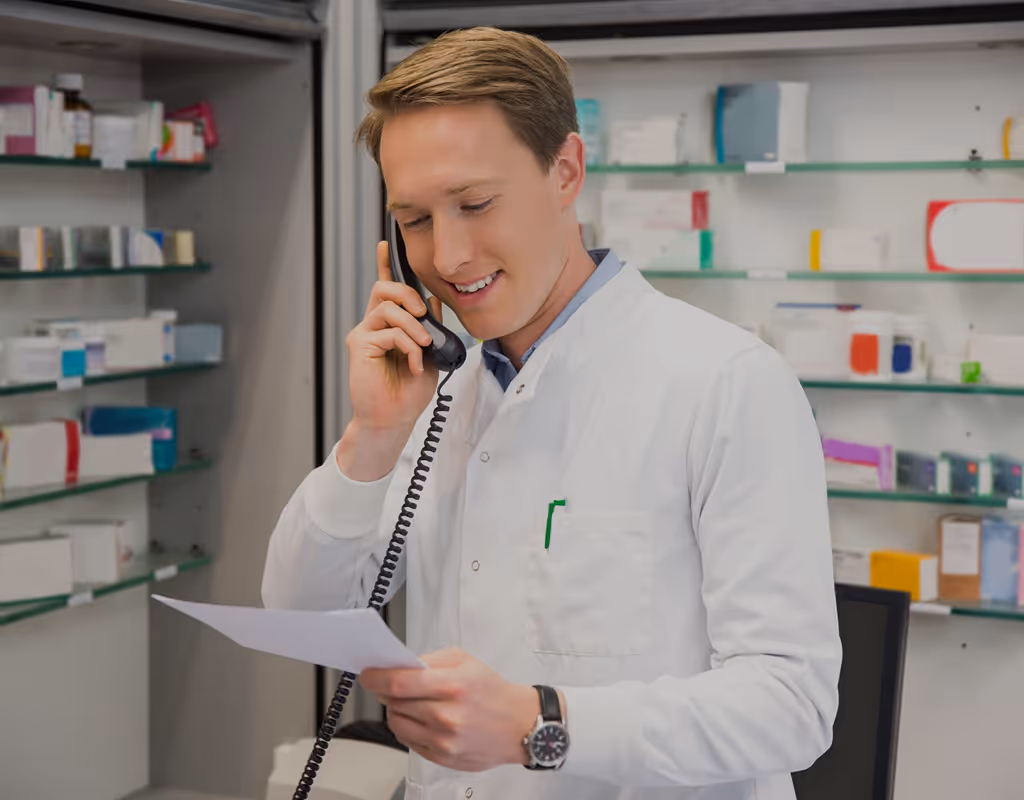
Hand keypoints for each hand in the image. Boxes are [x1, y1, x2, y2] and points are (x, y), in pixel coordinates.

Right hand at [338, 240, 444, 480]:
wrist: (394, 419)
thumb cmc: (409, 392)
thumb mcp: (430, 352)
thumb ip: (430, 326)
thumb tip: (433, 300)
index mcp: (390, 324)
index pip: (386, 288)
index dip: (386, 264)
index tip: (387, 244)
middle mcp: (373, 325)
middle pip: (384, 287)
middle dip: (407, 293)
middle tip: (423, 313)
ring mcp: (364, 333)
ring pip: (388, 307)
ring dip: (414, 326)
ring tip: (423, 346)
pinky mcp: (360, 345)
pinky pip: (388, 331)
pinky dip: (408, 346)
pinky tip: (412, 364)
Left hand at [361, 647, 540, 771]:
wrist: (519, 725)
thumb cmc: (493, 691)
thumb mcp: (465, 661)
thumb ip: (430, 660)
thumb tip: (401, 664)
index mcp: (453, 686)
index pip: (400, 682)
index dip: (377, 677)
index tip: (369, 674)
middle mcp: (446, 715)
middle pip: (395, 702)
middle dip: (388, 692)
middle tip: (394, 686)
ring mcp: (443, 740)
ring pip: (397, 723)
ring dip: (397, 710)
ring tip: (412, 703)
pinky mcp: (442, 757)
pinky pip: (408, 741)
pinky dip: (408, 728)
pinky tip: (422, 719)